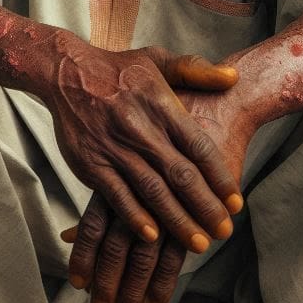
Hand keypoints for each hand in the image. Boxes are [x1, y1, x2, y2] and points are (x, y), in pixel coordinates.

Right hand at [48, 42, 241, 253]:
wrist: (66, 73)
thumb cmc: (116, 68)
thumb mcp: (157, 58)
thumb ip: (196, 69)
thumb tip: (233, 78)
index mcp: (161, 105)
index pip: (199, 147)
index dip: (220, 178)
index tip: (236, 202)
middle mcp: (140, 129)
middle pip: (181, 175)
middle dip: (206, 208)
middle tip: (224, 232)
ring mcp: (114, 148)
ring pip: (152, 191)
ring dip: (177, 220)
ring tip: (198, 243)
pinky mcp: (91, 163)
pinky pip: (117, 196)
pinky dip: (135, 216)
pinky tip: (152, 236)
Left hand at [63, 192, 186, 302]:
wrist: (191, 168)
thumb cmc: (145, 183)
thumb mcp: (119, 189)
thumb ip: (96, 214)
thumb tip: (65, 237)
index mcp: (113, 193)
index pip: (91, 229)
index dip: (82, 258)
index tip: (78, 285)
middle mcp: (134, 203)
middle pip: (115, 248)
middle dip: (107, 283)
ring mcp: (161, 216)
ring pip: (142, 260)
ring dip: (132, 293)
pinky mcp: (185, 228)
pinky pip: (171, 264)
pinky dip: (161, 289)